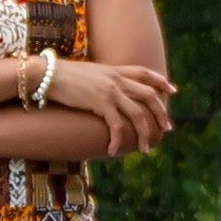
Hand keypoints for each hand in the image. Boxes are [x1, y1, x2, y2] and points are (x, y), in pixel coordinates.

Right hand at [38, 58, 175, 153]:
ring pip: (138, 114)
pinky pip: (116, 125)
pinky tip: (114, 150)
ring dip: (144, 134)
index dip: (161, 81)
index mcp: (115, 70)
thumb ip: (103, 80)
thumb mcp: (89, 74)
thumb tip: (107, 92)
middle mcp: (117, 79)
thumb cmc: (63, 75)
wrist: (48, 74)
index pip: (145, 73)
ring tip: (145, 149)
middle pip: (149, 95)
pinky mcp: (100, 103)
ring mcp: (111, 91)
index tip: (173, 90)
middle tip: (167, 129)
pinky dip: (118, 140)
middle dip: (161, 113)